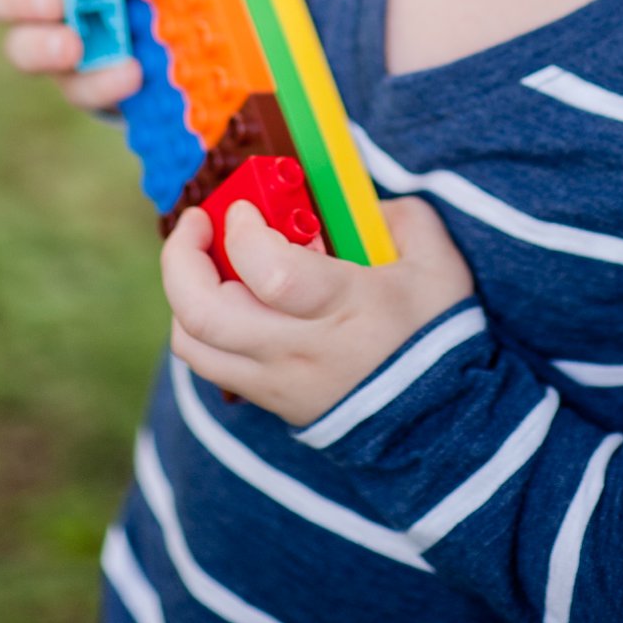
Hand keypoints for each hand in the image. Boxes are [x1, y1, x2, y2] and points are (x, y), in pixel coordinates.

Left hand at [162, 194, 475, 427]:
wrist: (440, 421)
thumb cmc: (436, 328)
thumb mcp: (433, 256)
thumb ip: (391, 214)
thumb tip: (341, 201)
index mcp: (345, 307)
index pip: (269, 272)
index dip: (244, 231)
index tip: (247, 208)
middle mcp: (299, 350)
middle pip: (205, 314)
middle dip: (182, 258)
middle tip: (197, 222)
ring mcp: (276, 382)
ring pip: (194, 344)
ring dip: (184, 292)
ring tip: (205, 258)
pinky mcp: (267, 400)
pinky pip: (210, 363)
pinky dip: (202, 322)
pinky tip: (228, 293)